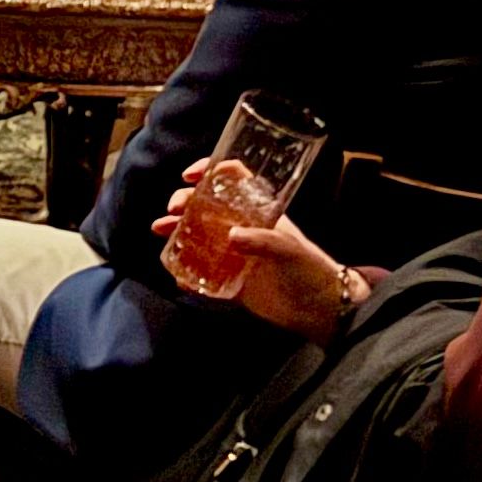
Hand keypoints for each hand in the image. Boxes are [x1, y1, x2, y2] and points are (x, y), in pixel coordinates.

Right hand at [151, 160, 365, 342]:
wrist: (320, 310)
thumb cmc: (311, 270)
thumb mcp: (290, 249)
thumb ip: (263, 241)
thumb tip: (230, 236)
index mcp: (259, 212)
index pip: (233, 180)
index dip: (210, 171)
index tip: (190, 175)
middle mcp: (243, 228)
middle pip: (207, 205)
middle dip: (185, 202)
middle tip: (173, 211)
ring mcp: (235, 254)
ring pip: (198, 236)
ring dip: (177, 231)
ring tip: (160, 232)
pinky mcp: (231, 281)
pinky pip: (203, 273)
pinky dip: (188, 273)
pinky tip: (179, 276)